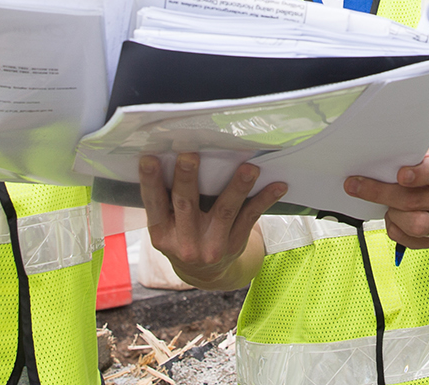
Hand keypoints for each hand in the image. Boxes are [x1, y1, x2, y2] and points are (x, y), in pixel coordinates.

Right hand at [138, 152, 284, 290]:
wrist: (206, 273)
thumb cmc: (183, 237)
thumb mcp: (167, 227)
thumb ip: (168, 201)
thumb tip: (173, 154)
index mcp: (162, 233)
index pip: (154, 204)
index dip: (150, 181)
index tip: (149, 158)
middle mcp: (185, 242)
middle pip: (185, 204)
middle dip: (187, 178)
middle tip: (189, 154)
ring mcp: (212, 245)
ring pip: (224, 211)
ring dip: (237, 187)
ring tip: (249, 168)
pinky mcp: (235, 243)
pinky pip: (250, 218)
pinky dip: (265, 200)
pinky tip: (279, 186)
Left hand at [346, 150, 428, 248]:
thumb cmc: (426, 171)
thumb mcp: (420, 158)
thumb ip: (403, 159)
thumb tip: (371, 162)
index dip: (418, 174)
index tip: (400, 175)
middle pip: (413, 200)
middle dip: (380, 193)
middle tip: (355, 186)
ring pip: (414, 225)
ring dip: (392, 215)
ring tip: (385, 206)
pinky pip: (409, 240)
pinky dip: (394, 229)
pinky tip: (392, 217)